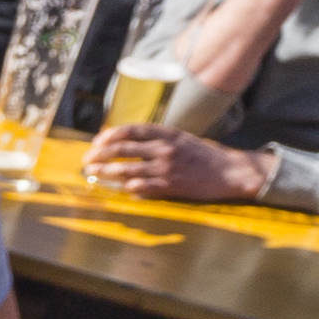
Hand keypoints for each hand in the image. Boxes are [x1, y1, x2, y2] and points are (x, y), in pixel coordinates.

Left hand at [81, 124, 270, 202]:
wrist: (230, 171)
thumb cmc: (202, 155)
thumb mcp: (180, 138)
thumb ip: (156, 139)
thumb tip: (125, 142)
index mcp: (166, 133)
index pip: (129, 130)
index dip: (108, 136)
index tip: (96, 142)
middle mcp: (164, 148)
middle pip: (122, 148)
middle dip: (99, 154)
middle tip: (87, 160)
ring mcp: (167, 168)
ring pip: (127, 169)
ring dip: (105, 172)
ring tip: (93, 174)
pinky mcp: (171, 186)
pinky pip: (142, 187)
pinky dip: (127, 187)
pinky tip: (118, 188)